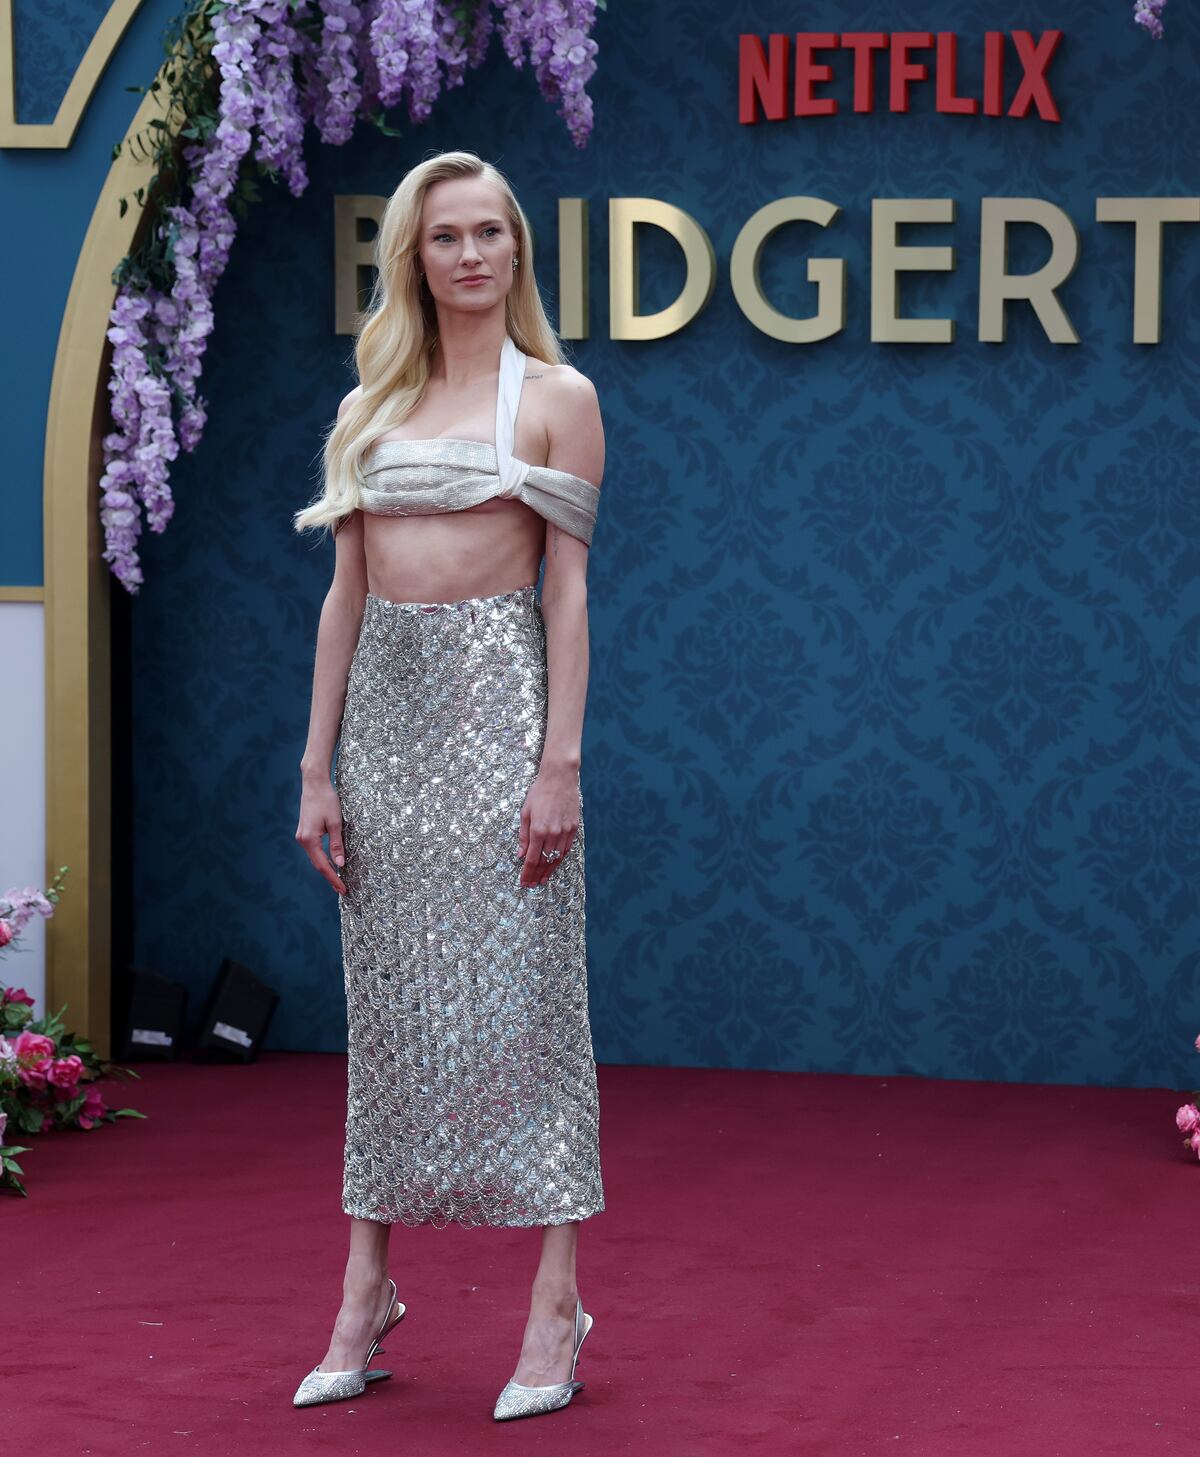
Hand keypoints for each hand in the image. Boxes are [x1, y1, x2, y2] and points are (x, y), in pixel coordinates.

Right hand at [296, 775, 347, 895]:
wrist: (314, 784)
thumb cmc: (326, 800)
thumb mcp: (335, 823)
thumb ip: (337, 845)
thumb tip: (340, 865)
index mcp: (309, 840)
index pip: (322, 865)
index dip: (333, 878)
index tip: (343, 889)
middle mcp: (302, 840)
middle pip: (317, 864)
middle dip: (330, 877)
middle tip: (342, 889)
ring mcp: (302, 836)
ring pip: (315, 858)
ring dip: (326, 869)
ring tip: (338, 880)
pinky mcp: (305, 832)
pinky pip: (314, 851)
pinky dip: (323, 859)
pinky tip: (331, 863)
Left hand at [517, 765, 579, 886]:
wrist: (559, 778)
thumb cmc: (539, 793)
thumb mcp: (525, 812)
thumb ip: (523, 835)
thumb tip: (521, 854)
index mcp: (537, 830)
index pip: (531, 860)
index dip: (527, 874)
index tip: (523, 882)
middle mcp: (552, 834)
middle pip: (544, 862)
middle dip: (536, 876)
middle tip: (532, 885)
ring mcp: (565, 832)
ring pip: (557, 858)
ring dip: (549, 870)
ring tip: (543, 879)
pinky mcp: (573, 828)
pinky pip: (566, 848)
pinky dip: (560, 859)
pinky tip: (555, 863)